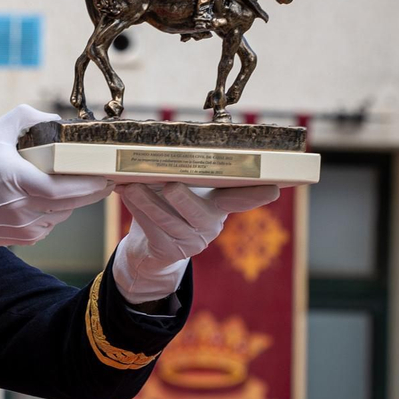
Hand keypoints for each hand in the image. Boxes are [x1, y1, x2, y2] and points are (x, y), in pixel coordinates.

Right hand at [0, 105, 113, 273]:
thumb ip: (23, 118)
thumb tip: (56, 118)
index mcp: (16, 180)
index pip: (61, 187)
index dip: (88, 183)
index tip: (106, 174)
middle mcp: (23, 208)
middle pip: (72, 202)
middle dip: (94, 190)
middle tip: (107, 178)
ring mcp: (27, 227)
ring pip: (65, 212)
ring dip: (73, 199)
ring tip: (72, 184)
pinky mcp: (28, 238)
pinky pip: (54, 222)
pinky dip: (57, 210)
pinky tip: (46, 199)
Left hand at [112, 182, 281, 300]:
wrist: (153, 242)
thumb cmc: (171, 202)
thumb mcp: (185, 187)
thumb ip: (185, 173)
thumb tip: (164, 145)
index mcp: (220, 204)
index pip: (242, 198)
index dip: (256, 195)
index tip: (272, 189)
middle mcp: (211, 225)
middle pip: (200, 213)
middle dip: (184, 199)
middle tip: (170, 185)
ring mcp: (192, 242)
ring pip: (169, 222)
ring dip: (148, 203)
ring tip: (132, 187)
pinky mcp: (171, 252)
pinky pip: (152, 231)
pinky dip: (137, 211)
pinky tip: (126, 195)